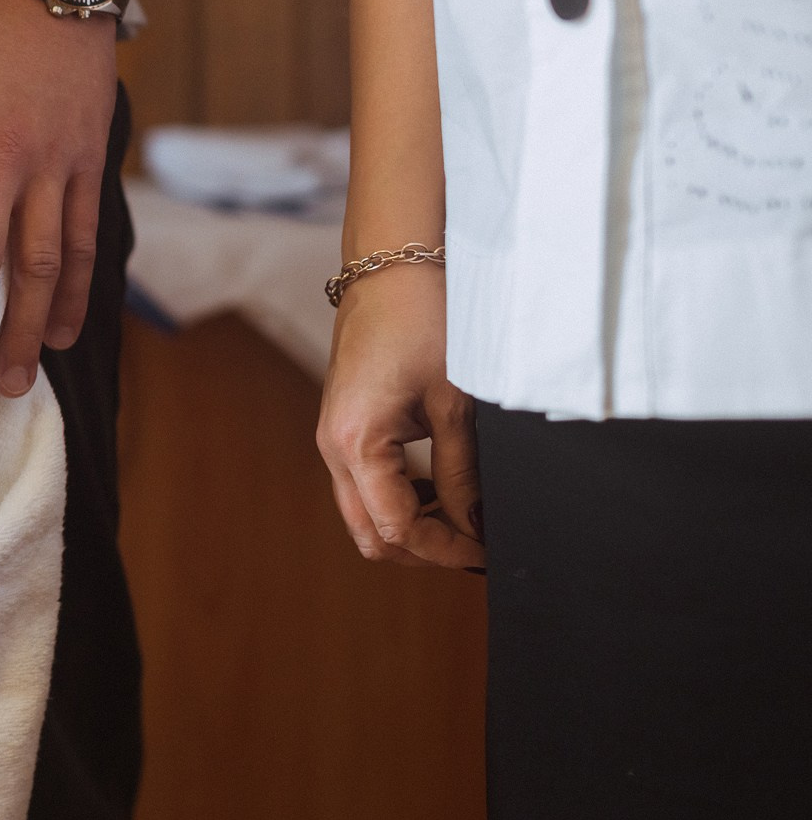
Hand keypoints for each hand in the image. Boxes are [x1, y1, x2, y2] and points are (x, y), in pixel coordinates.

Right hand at [316, 261, 482, 568]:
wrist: (393, 267)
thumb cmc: (423, 321)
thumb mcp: (455, 404)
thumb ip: (463, 474)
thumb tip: (478, 526)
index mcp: (355, 442)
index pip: (396, 529)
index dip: (446, 550)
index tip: (487, 552)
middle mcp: (332, 447)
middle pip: (371, 535)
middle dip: (424, 549)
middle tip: (477, 545)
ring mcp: (332, 438)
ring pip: (365, 514)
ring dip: (412, 525)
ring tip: (467, 518)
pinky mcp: (343, 426)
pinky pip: (366, 485)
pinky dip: (401, 499)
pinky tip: (442, 488)